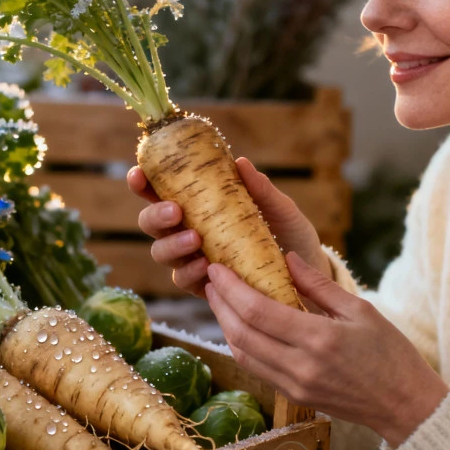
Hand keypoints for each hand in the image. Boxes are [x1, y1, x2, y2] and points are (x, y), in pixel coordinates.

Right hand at [127, 157, 330, 297]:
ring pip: (161, 252)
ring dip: (172, 245)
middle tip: (176, 211)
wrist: (311, 279)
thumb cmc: (290, 236)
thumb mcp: (281, 210)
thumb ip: (261, 189)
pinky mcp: (204, 286)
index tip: (138, 174)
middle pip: (151, 224)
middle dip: (155, 215)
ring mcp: (193, 260)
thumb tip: (241, 163)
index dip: (143, 183)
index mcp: (198, 205)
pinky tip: (206, 267)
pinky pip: (183, 280)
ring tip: (195, 239)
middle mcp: (188, 231)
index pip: (161, 191)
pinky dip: (189, 272)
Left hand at [206, 251, 448, 446]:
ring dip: (225, 325)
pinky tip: (239, 325)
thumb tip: (287, 256)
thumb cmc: (390, 352)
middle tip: (211, 279)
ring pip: (242, 354)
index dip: (231, 289)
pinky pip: (256, 368)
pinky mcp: (294, 398)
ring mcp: (295, 386)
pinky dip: (241, 344)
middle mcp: (301, 366)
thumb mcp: (360, 309)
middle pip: (241, 333)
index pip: (257, 312)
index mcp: (319, 339)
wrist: (406, 406)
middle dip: (220, 304)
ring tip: (219, 299)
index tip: (218, 268)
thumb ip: (318, 285)